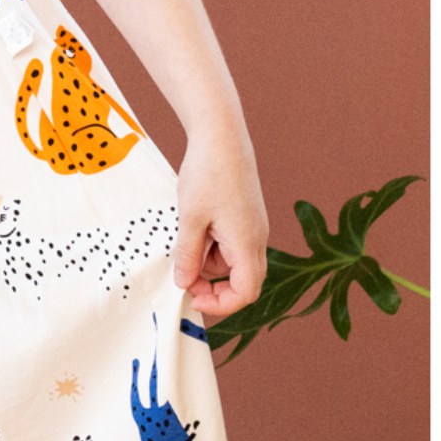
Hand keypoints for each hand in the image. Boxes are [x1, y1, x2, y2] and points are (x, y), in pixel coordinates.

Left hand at [172, 124, 268, 321]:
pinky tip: (196, 224)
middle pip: (244, 282)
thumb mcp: (190, 218)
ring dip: (209, 262)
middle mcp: (257, 239)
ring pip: (233, 262)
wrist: (222, 135)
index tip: (192, 298)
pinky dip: (213, 244)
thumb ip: (188, 254)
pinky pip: (232, 244)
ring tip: (187, 235)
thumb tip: (184, 283)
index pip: (246, 293)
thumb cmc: (208, 173)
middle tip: (184, 277)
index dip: (221, 304)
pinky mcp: (246, 217)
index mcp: (247, 243)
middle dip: (214, 287)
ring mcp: (253, 227)